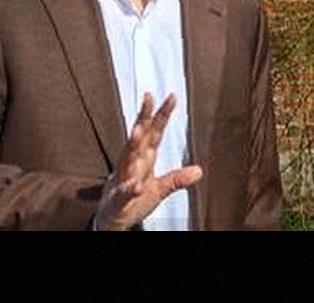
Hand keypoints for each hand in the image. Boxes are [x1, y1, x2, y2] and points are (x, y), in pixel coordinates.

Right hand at [94, 92, 202, 230]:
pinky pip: (125, 193)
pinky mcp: (120, 199)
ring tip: (137, 131)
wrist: (114, 218)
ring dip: (132, 145)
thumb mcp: (161, 189)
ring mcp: (125, 179)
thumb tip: (199, 171)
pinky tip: (135, 186)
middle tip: (148, 98)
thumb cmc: (135, 199)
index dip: (162, 115)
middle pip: (141, 137)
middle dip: (144, 118)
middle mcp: (134, 164)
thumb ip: (177, 178)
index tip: (171, 96)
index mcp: (145, 159)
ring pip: (128, 158)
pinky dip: (130, 189)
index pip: (155, 133)